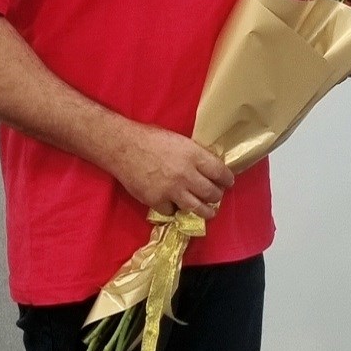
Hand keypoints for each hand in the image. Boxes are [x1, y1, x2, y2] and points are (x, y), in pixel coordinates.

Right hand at [108, 123, 233, 218]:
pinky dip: (174, 209)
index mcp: (194, 155)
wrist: (122, 147)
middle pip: (212, 193)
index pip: (220, 172)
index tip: (228, 182)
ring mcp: (172, 190)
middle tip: (216, 196)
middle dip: (217, 196)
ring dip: (205, 211)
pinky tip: (175, 205)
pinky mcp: (157, 201)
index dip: (227, 179)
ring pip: (197, 208)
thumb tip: (209, 166)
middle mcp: (186, 174)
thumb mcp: (179, 140)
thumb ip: (195, 154)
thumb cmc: (150, 138)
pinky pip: (172, 211)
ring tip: (208, 212)